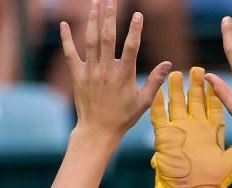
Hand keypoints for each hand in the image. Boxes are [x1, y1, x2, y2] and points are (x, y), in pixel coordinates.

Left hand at [59, 0, 169, 145]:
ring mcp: (90, 72)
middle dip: (110, 16)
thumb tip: (168, 63)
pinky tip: (63, 24)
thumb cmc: (123, 117)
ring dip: (92, 20)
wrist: (97, 131)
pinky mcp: (77, 75)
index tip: (138, 14)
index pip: (131, 47)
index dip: (135, 29)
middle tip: (111, 0)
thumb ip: (155, 81)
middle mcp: (106, 70)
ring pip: (91, 40)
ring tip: (95, 2)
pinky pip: (70, 53)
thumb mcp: (143, 102)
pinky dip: (66, 38)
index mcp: (124, 75)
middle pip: (108, 37)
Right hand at [145, 67, 231, 187]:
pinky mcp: (164, 137)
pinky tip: (157, 90)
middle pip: (195, 101)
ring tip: (176, 73)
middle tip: (196, 69)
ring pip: (176, 104)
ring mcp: (179, 131)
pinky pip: (158, 117)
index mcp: (210, 132)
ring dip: (175, 90)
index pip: (212, 107)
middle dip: (195, 85)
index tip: (215, 79)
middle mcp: (194, 128)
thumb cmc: (212, 182)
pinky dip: (157, 104)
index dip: (213, 92)